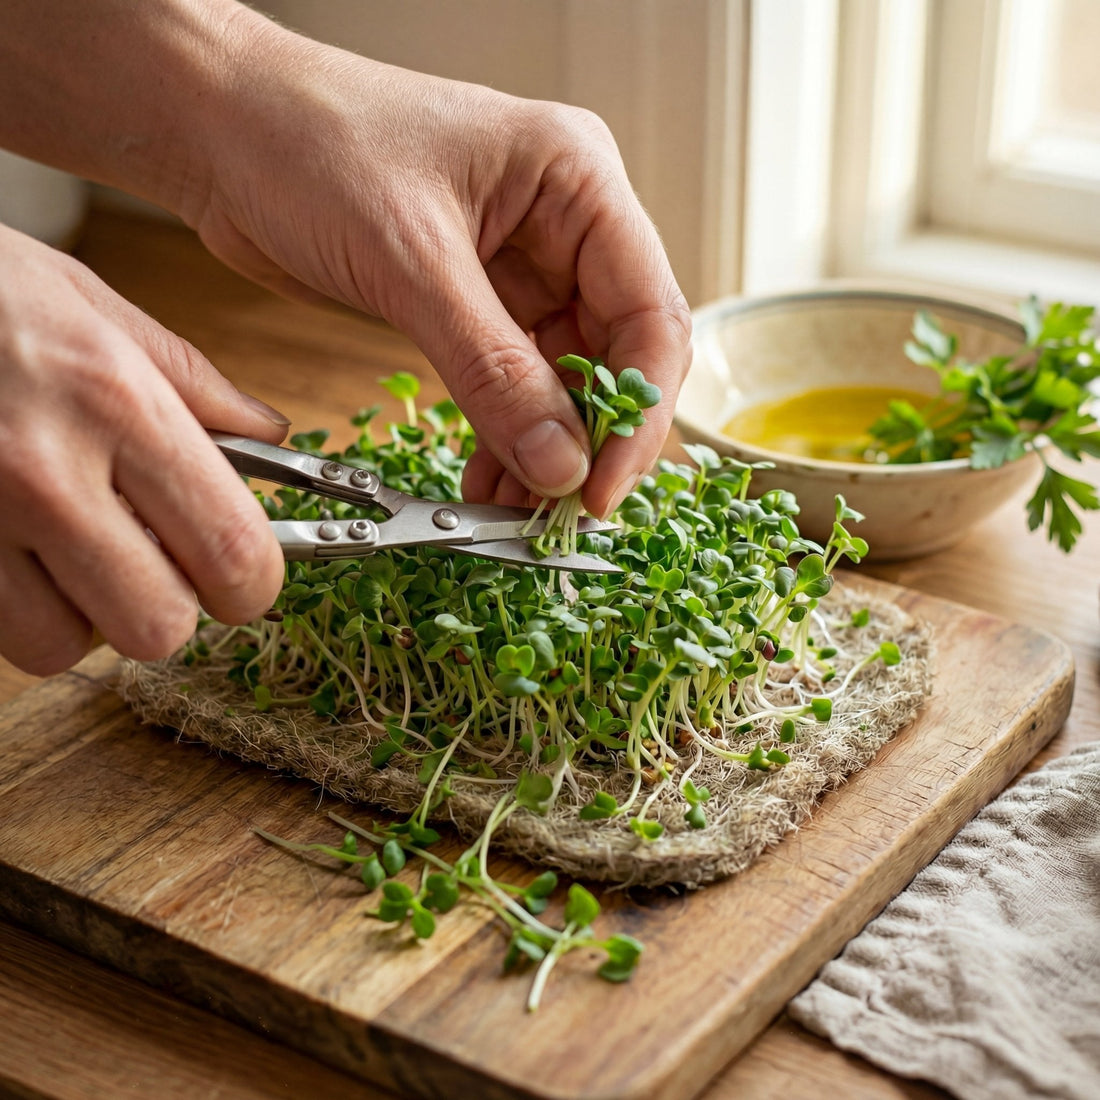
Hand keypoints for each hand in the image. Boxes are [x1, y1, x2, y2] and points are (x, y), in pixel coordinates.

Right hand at [0, 224, 288, 674]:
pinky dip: (17, 609)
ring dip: (82, 616)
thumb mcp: (93, 306)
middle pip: (156, 626)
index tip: (244, 580)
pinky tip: (17, 551)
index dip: (252, 586)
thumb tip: (272, 432)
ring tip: (70, 553)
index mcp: (117, 405)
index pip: (231, 550)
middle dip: (170, 609)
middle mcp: (45, 472)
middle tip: (156, 568)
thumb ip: (192, 383)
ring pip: (62, 645)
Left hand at [182, 16, 690, 516]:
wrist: (218, 128)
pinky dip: (504, 434)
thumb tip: (561, 463)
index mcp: (577, 180)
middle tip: (559, 512)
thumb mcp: (411, 261)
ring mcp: (520, 264)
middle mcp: (563, 222)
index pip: (648, 312)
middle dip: (590, 440)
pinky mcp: (475, 300)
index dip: (635, 412)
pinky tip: (488, 477)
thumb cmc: (308, 140)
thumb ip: (492, 369)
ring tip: (513, 509)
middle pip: (614, 354)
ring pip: (563, 378)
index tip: (599, 487)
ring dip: (545, 448)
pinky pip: (512, 382)